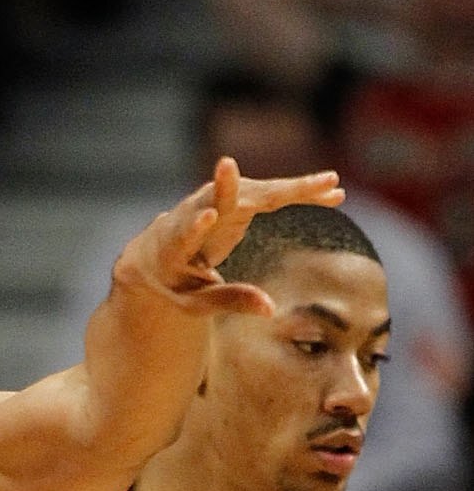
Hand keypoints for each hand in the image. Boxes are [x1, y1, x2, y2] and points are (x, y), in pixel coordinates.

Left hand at [113, 156, 344, 316]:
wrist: (155, 251)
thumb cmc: (173, 282)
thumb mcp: (194, 301)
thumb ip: (230, 301)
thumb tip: (271, 309)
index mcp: (176, 242)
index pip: (186, 232)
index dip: (197, 225)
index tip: (209, 216)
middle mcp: (198, 211)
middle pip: (229, 200)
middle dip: (264, 192)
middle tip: (270, 182)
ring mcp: (219, 197)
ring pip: (260, 191)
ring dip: (296, 188)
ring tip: (334, 188)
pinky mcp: (238, 195)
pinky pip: (273, 193)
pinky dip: (302, 192)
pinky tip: (334, 193)